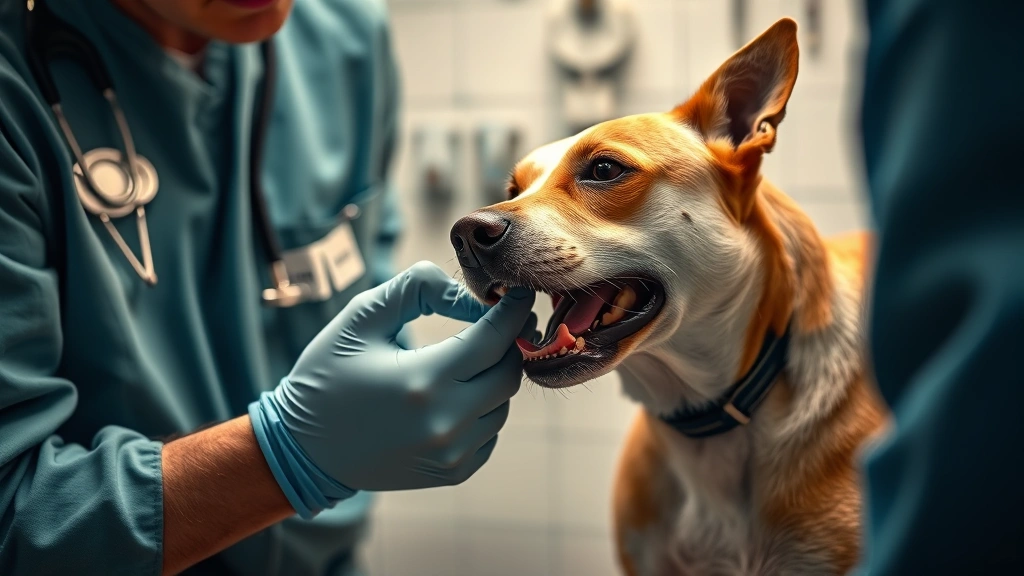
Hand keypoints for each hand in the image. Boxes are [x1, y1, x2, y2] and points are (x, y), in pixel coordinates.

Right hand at [249, 262, 535, 517]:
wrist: (303, 450)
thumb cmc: (328, 376)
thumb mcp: (360, 319)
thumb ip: (416, 289)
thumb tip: (470, 294)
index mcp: (423, 381)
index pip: (494, 339)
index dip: (513, 312)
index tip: (520, 294)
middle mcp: (445, 423)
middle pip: (508, 373)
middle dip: (506, 344)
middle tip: (493, 324)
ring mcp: (452, 453)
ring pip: (503, 404)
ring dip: (492, 377)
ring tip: (462, 361)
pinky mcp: (453, 472)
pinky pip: (490, 431)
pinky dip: (482, 409)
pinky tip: (452, 396)